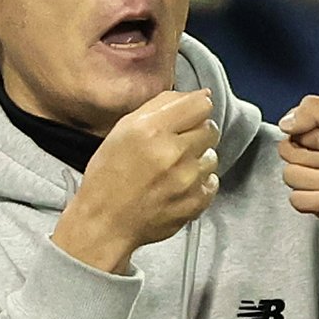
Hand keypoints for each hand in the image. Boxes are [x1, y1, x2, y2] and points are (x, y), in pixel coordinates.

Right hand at [54, 88, 219, 272]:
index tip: (187, 117)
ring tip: (175, 168)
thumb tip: (201, 94)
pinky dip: (200, 182)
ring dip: (198, 159)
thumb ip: (161, 106)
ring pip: (213, 156)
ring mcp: (187, 180)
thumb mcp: (123, 129)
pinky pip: (212, 182)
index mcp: (152, 129)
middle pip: (210, 130)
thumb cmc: (109, 175)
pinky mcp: (196, 202)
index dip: (195, 109)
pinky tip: (180, 186)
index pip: (201, 105)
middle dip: (197, 133)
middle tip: (177, 145)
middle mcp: (174, 152)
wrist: (106, 223)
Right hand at [278, 97, 318, 239]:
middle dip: (317, 157)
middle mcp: (318, 151)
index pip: (292, 126)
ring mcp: (315, 177)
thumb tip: (285, 122)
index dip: (311, 135)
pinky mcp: (315, 202)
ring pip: (291, 177)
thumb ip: (314, 108)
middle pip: (287, 151)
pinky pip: (297, 200)